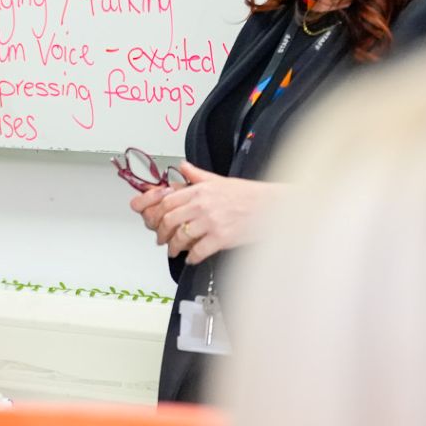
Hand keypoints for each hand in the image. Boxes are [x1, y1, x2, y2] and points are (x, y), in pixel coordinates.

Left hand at [156, 164, 278, 263]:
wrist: (272, 207)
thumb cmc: (249, 195)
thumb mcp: (220, 180)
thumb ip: (197, 175)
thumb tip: (182, 167)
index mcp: (199, 190)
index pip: (167, 202)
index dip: (155, 214)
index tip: (153, 221)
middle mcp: (202, 205)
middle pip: (169, 220)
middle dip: (161, 233)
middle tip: (161, 239)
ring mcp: (211, 222)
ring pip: (181, 237)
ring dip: (174, 247)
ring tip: (173, 251)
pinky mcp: (221, 238)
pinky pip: (199, 251)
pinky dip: (192, 257)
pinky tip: (191, 259)